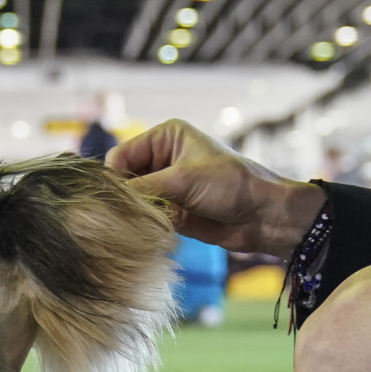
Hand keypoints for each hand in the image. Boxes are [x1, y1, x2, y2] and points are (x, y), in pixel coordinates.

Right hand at [108, 120, 324, 257]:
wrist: (264, 216)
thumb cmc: (231, 185)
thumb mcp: (183, 180)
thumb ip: (142, 189)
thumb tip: (106, 201)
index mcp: (165, 137)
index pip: (121, 156)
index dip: (115, 178)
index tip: (115, 200)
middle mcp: (163, 158)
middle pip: (124, 179)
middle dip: (123, 197)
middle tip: (122, 217)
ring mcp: (167, 186)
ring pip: (134, 201)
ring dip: (134, 214)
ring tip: (138, 226)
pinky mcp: (173, 212)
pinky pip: (146, 219)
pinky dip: (143, 226)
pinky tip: (146, 234)